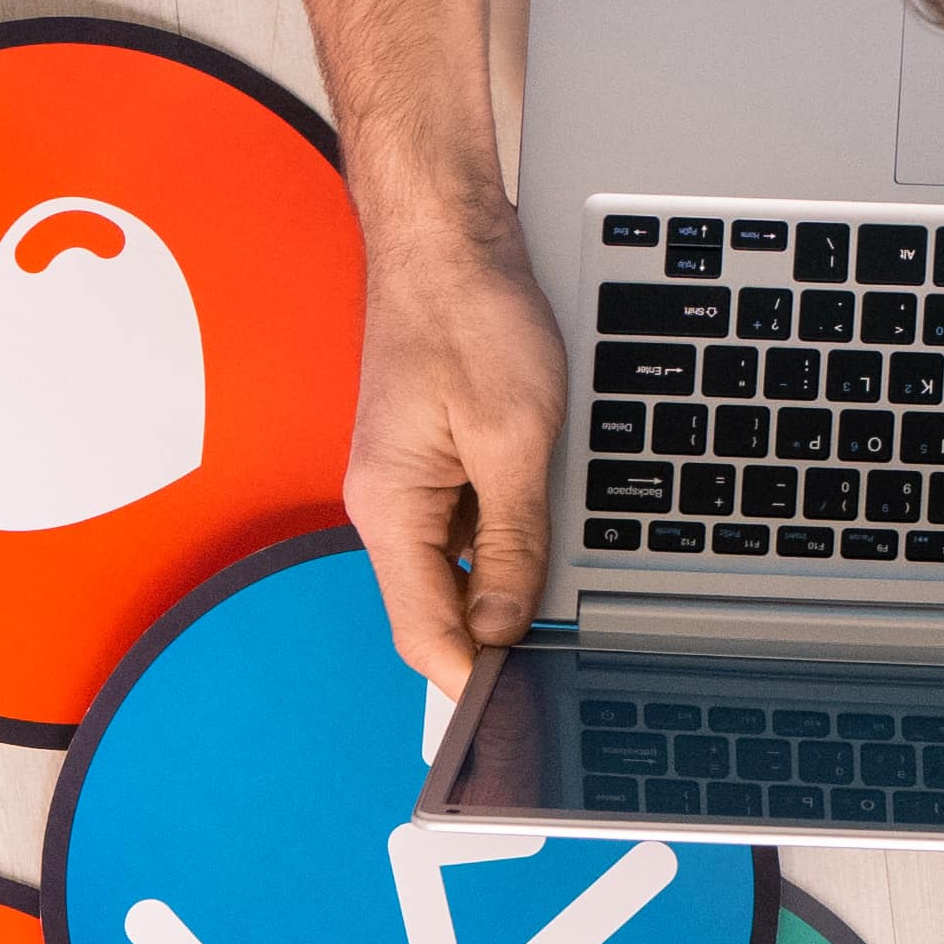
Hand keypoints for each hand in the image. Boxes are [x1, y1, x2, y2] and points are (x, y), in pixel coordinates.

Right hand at [343, 205, 573, 689]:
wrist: (446, 240)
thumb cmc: (468, 316)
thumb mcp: (513, 439)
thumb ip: (509, 544)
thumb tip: (504, 629)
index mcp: (390, 509)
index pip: (423, 633)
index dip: (474, 678)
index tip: (523, 702)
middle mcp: (385, 508)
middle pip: (436, 612)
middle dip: (492, 637)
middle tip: (558, 658)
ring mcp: (406, 488)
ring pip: (455, 573)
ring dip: (504, 582)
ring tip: (557, 578)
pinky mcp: (430, 466)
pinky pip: (465, 530)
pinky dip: (503, 540)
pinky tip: (541, 522)